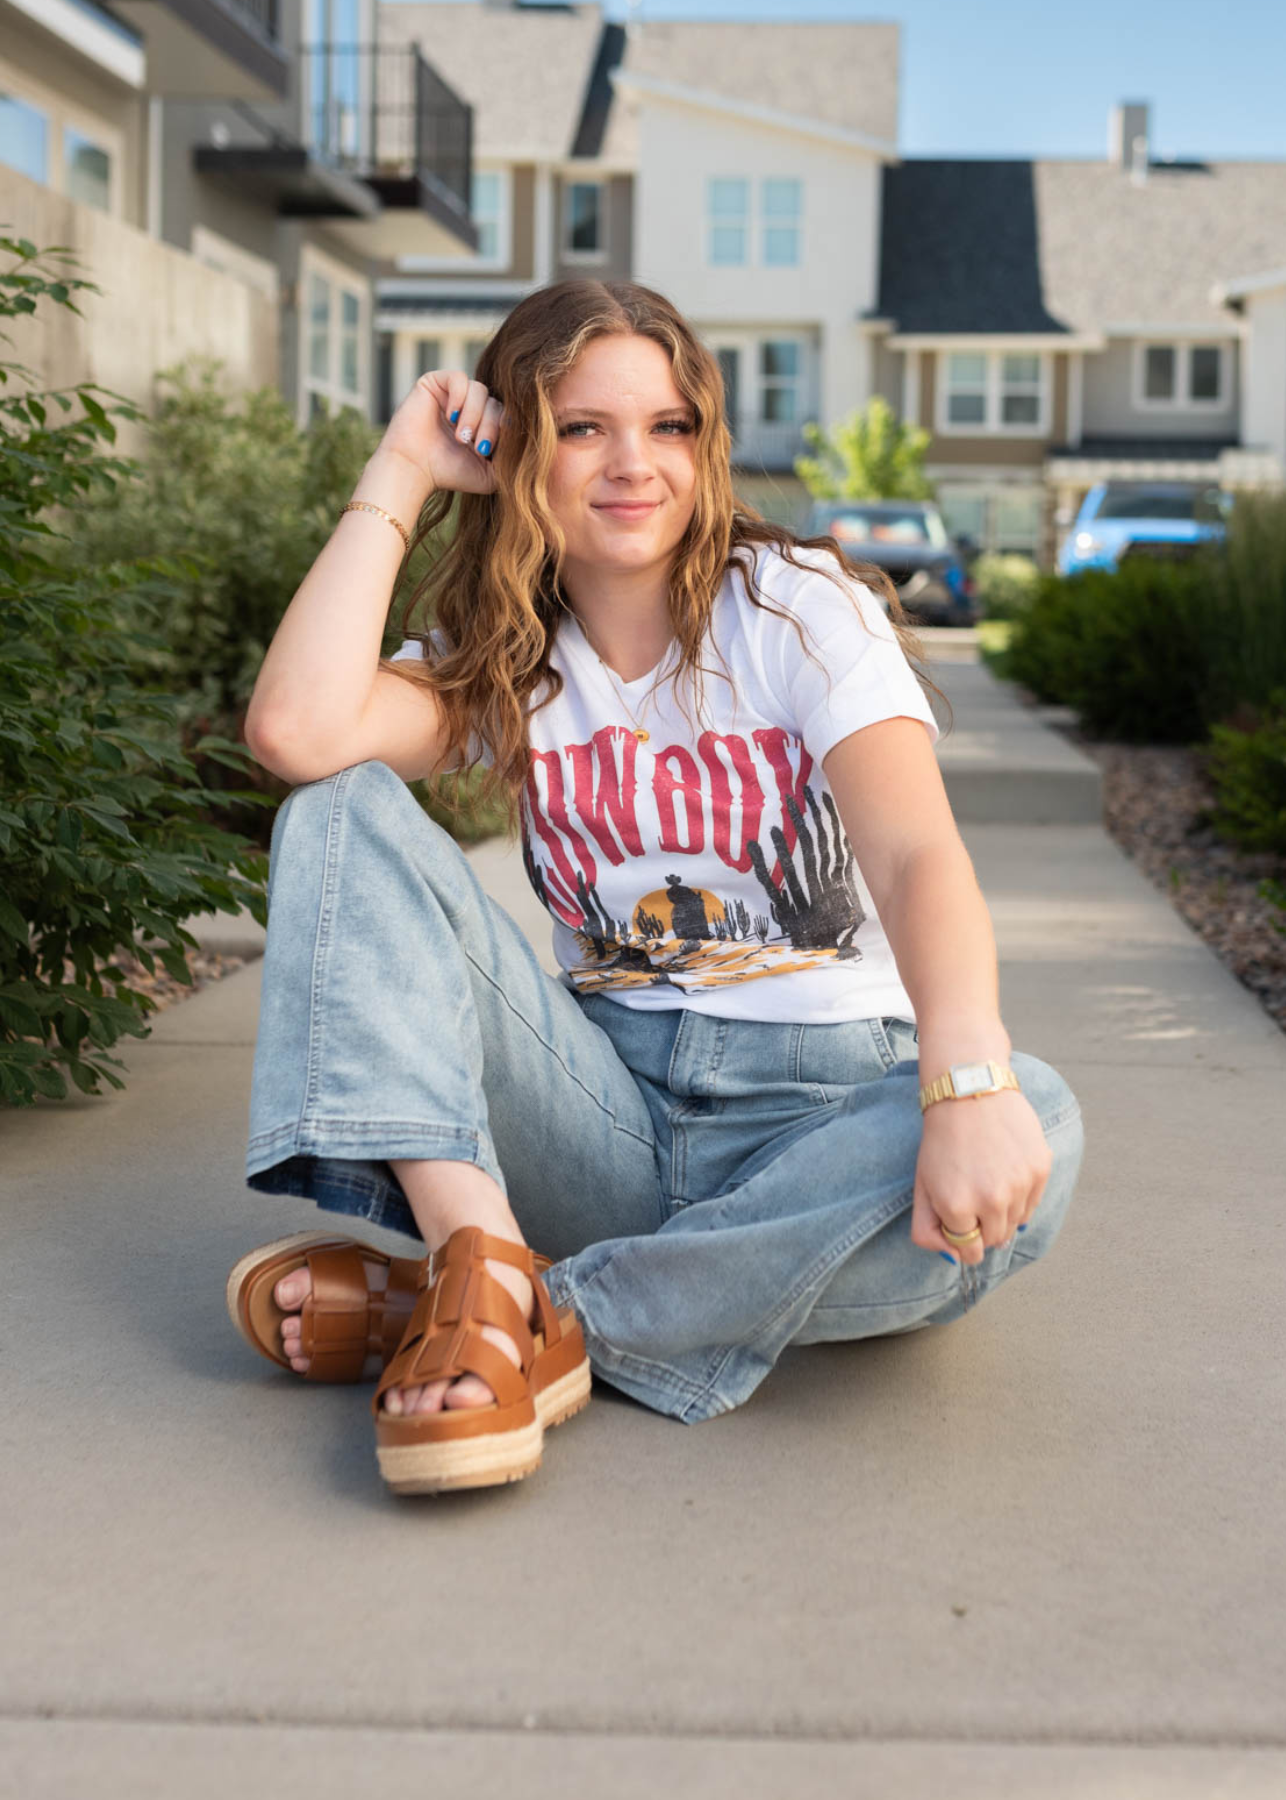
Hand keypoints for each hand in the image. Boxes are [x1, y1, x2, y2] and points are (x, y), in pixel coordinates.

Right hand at [376, 369, 504, 498]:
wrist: (413, 470)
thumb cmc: (449, 474)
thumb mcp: (490, 475)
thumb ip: (512, 461)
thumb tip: (532, 445)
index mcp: (483, 424)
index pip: (506, 414)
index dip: (505, 429)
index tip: (491, 452)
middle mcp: (469, 407)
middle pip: (495, 403)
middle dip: (491, 426)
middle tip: (478, 448)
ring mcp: (452, 394)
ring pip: (480, 390)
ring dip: (475, 415)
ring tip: (461, 437)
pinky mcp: (434, 383)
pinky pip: (459, 378)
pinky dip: (460, 397)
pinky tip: (452, 417)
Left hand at [909, 1090, 1052, 1266]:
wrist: (970, 1092)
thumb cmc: (941, 1141)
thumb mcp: (921, 1186)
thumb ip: (927, 1230)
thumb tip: (952, 1259)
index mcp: (957, 1208)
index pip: (967, 1251)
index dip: (961, 1237)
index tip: (958, 1217)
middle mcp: (992, 1201)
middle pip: (994, 1241)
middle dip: (981, 1226)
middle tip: (972, 1195)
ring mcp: (1020, 1185)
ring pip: (1016, 1225)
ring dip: (1002, 1212)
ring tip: (987, 1179)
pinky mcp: (1040, 1169)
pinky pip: (1033, 1204)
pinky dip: (1021, 1196)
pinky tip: (1005, 1170)